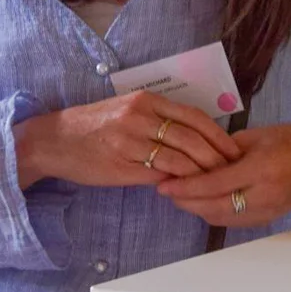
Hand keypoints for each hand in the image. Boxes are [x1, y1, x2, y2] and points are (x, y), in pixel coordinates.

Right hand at [15, 92, 241, 190]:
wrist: (56, 140)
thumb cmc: (93, 126)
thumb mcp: (125, 112)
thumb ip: (157, 122)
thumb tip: (194, 142)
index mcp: (144, 100)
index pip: (193, 116)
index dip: (218, 136)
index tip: (234, 152)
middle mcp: (139, 116)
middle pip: (192, 138)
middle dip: (217, 159)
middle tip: (233, 173)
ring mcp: (130, 140)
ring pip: (180, 159)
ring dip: (201, 175)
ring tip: (215, 186)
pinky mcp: (122, 164)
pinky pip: (160, 175)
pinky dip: (177, 183)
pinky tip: (186, 190)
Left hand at [157, 124, 290, 227]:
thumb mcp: (256, 136)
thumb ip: (225, 148)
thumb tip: (196, 157)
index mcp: (260, 169)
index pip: (215, 184)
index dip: (186, 186)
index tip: (163, 184)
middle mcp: (263, 195)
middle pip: (215, 207)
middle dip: (186, 202)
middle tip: (164, 191)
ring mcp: (268, 211)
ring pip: (223, 218)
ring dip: (197, 210)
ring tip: (178, 196)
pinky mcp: (269, 218)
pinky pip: (235, 221)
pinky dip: (214, 213)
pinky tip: (201, 202)